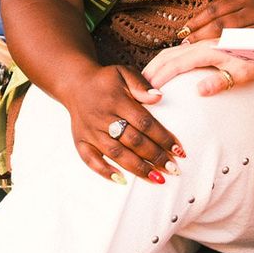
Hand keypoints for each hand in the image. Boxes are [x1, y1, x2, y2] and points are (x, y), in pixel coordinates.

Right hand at [60, 64, 181, 183]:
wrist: (74, 83)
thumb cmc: (104, 80)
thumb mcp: (123, 72)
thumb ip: (141, 84)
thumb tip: (159, 97)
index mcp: (117, 101)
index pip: (145, 123)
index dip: (163, 138)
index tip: (179, 151)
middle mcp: (103, 118)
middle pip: (133, 141)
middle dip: (155, 157)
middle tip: (173, 169)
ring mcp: (91, 131)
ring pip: (116, 153)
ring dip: (138, 168)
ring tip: (156, 179)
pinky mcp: (80, 140)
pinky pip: (90, 159)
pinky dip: (104, 171)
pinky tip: (121, 180)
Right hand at [142, 40, 253, 94]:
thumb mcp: (243, 74)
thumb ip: (221, 81)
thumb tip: (199, 90)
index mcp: (207, 51)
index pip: (177, 64)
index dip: (160, 76)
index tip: (148, 89)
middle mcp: (201, 45)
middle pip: (168, 55)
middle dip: (151, 69)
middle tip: (138, 86)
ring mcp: (201, 43)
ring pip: (171, 51)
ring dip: (156, 64)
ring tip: (145, 79)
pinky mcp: (204, 45)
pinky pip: (178, 51)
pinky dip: (165, 60)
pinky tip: (163, 70)